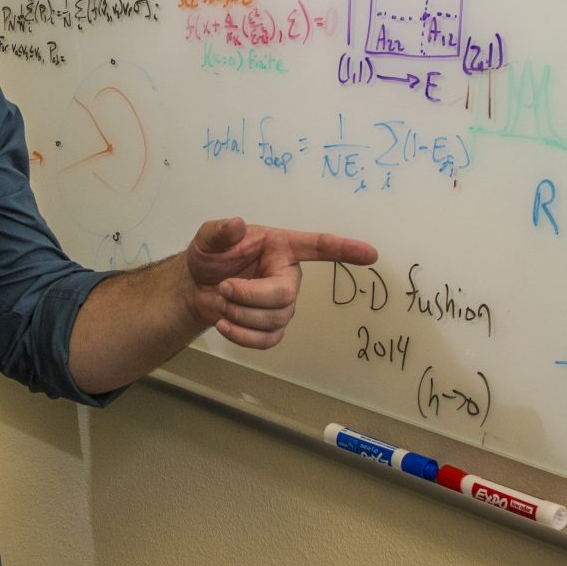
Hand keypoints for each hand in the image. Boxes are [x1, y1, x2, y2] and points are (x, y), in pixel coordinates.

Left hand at [182, 218, 378, 347]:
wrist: (196, 287)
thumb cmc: (210, 257)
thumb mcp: (208, 238)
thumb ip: (220, 231)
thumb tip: (235, 225)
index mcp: (281, 247)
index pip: (319, 246)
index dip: (345, 250)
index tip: (370, 254)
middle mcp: (287, 274)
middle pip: (285, 296)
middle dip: (250, 296)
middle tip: (223, 288)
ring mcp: (282, 303)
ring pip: (275, 319)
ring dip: (240, 314)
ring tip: (222, 300)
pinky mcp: (272, 327)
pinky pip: (267, 340)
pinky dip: (242, 336)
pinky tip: (224, 323)